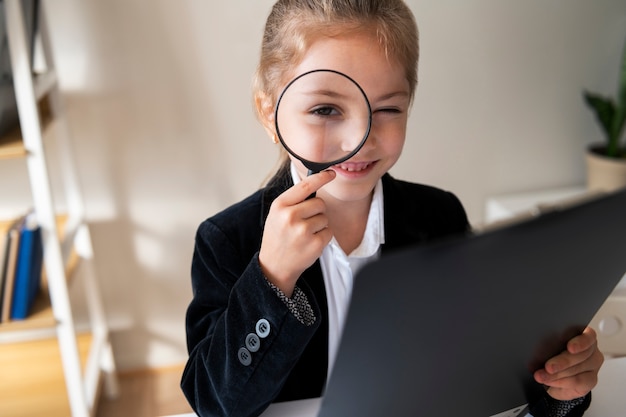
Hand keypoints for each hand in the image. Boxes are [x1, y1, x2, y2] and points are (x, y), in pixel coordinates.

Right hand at [259, 170, 335, 296]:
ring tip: (304, 235)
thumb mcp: (277, 214)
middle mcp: (290, 216)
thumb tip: (316, 181)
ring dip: (319, 225)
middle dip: (317, 211)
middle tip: (304, 223)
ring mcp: (303, 231)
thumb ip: (293, 200)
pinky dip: (323, 237)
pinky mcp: (315, 244)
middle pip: (320, 203)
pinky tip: (309, 243)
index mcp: (280, 205)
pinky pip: (329, 231)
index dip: (321, 177)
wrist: (274, 266)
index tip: (331, 173)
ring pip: (325, 218)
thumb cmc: (278, 237)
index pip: (305, 185)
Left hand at [533, 327, 603, 400]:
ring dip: (557, 374)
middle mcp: (591, 351)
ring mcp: (593, 366)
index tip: (570, 347)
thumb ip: (550, 343)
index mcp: (584, 336)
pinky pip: (577, 382)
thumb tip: (538, 345)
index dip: (580, 342)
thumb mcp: (551, 346)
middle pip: (581, 355)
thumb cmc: (553, 355)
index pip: (588, 337)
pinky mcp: (591, 380)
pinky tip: (549, 381)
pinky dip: (560, 382)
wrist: (555, 376)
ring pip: (577, 370)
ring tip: (541, 376)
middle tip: (548, 367)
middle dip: (562, 362)